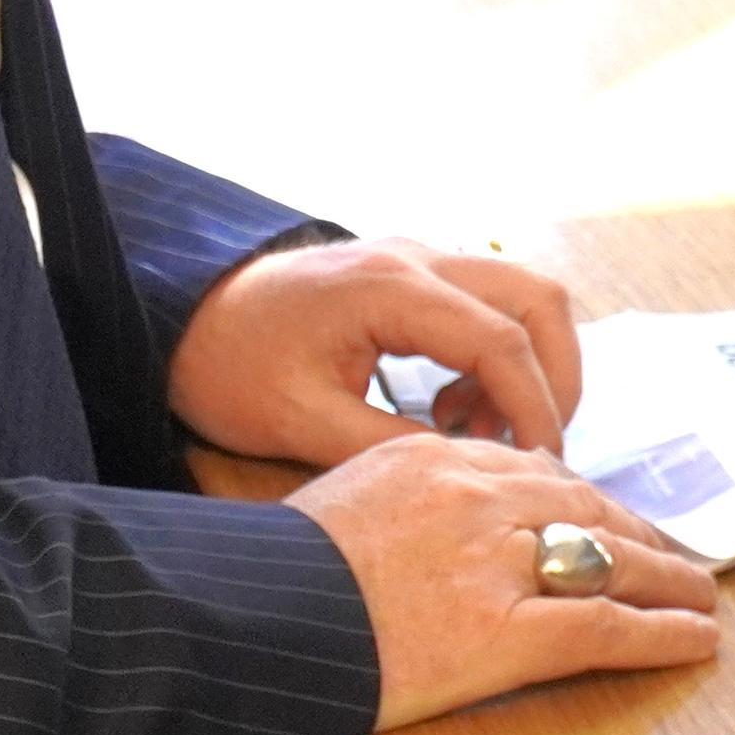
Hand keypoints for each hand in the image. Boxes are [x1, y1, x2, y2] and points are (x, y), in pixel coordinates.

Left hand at [166, 238, 587, 465]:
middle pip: (537, 299)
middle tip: (531, 447)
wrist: (180, 317)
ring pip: (521, 295)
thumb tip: (471, 475)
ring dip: (526, 365)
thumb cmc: (229, 367)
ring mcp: (416, 260)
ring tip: (478, 432)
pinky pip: (487, 305)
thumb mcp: (301, 421)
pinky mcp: (410, 276)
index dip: (535, 408)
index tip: (540, 469)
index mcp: (391, 288)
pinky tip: (447, 410)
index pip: (502, 340)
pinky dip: (493, 358)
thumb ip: (390, 446)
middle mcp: (416, 259)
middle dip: (554, 377)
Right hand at [288, 433, 721, 732]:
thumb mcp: (335, 503)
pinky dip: (661, 633)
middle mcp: (476, 496)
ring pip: (610, 559)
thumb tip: (427, 522)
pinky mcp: (507, 631)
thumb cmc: (271, 577)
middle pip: (583, 505)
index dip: (584, 497)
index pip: (533, 469)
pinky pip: (606, 626)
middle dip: (638, 534)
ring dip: (668, 580)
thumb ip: (396, 497)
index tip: (608, 515)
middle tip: (675, 556)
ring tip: (703, 598)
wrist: (249, 623)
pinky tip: (697, 641)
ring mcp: (496, 563)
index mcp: (432, 460)